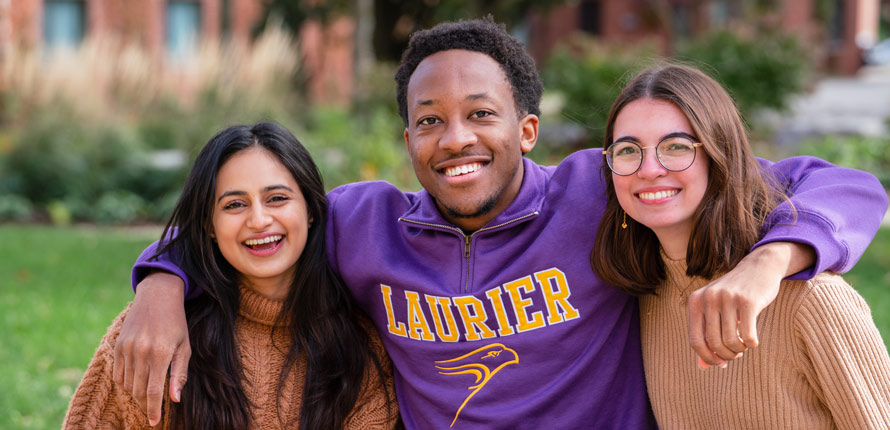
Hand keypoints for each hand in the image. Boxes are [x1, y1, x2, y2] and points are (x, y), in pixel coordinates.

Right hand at [113, 272, 189, 425]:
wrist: (157, 296)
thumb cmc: (176, 323)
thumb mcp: (185, 347)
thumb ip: (180, 374)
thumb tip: (175, 399)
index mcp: (161, 353)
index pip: (154, 391)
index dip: (154, 409)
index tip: (154, 422)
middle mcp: (141, 352)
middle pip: (139, 390)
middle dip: (146, 404)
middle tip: (152, 410)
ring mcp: (127, 348)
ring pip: (128, 384)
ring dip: (136, 394)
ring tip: (146, 396)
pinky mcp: (118, 345)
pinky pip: (118, 374)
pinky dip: (125, 383)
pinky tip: (135, 383)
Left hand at [687, 242, 814, 367]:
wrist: (759, 267)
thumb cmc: (734, 295)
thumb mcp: (716, 311)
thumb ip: (707, 336)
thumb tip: (702, 367)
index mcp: (696, 301)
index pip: (695, 340)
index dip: (707, 357)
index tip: (719, 364)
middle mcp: (709, 297)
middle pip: (713, 342)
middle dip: (725, 355)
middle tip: (735, 354)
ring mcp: (728, 298)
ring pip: (731, 341)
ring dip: (739, 350)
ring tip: (743, 346)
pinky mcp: (748, 301)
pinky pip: (748, 336)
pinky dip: (751, 344)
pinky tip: (753, 341)